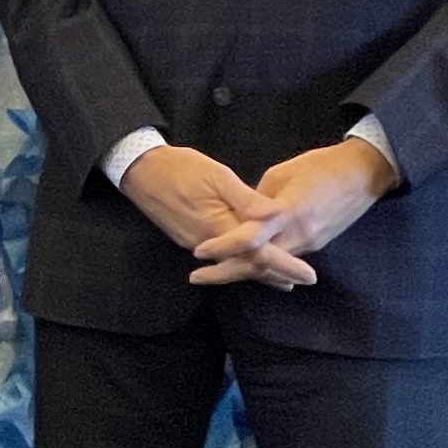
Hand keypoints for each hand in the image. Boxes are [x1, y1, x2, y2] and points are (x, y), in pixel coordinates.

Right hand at [122, 145, 309, 289]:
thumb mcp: (217, 175)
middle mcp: (209, 244)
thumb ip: (247, 199)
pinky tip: (250, 259)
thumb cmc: (179, 168)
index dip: (286, 265)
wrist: (139, 170)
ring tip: (284, 278)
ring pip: (234, 263)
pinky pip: (221, 257)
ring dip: (260, 270)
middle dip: (277, 274)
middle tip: (304, 279)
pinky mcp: (189, 238)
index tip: (308, 275)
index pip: (259, 253)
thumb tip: (276, 216)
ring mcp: (196, 243)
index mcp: (220, 226)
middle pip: (248, 266)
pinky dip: (241, 261)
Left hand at [193, 137, 399, 294]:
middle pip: (257, 263)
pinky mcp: (316, 244)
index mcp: (288, 213)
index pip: (250, 238)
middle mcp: (299, 236)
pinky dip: (264, 265)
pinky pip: (284, 260)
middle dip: (226, 272)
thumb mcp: (281, 174)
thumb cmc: (322, 166)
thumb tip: (243, 215)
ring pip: (270, 265)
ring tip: (214, 273)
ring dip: (243, 270)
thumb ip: (258, 199)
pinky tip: (246, 266)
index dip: (224, 247)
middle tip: (197, 277)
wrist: (365, 172)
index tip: (200, 252)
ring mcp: (309, 243)